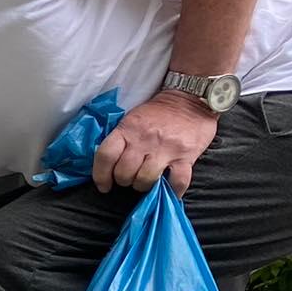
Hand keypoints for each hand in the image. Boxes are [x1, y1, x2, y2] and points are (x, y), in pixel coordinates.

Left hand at [90, 91, 218, 194]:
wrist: (191, 98)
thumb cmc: (158, 113)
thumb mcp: (132, 119)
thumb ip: (121, 139)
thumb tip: (108, 165)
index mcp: (128, 129)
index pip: (105, 156)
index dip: (100, 175)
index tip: (104, 185)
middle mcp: (144, 139)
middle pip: (124, 173)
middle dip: (124, 181)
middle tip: (130, 178)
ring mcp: (166, 149)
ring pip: (145, 180)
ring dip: (143, 186)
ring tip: (147, 182)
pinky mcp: (186, 156)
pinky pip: (177, 182)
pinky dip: (172, 192)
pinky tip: (169, 191)